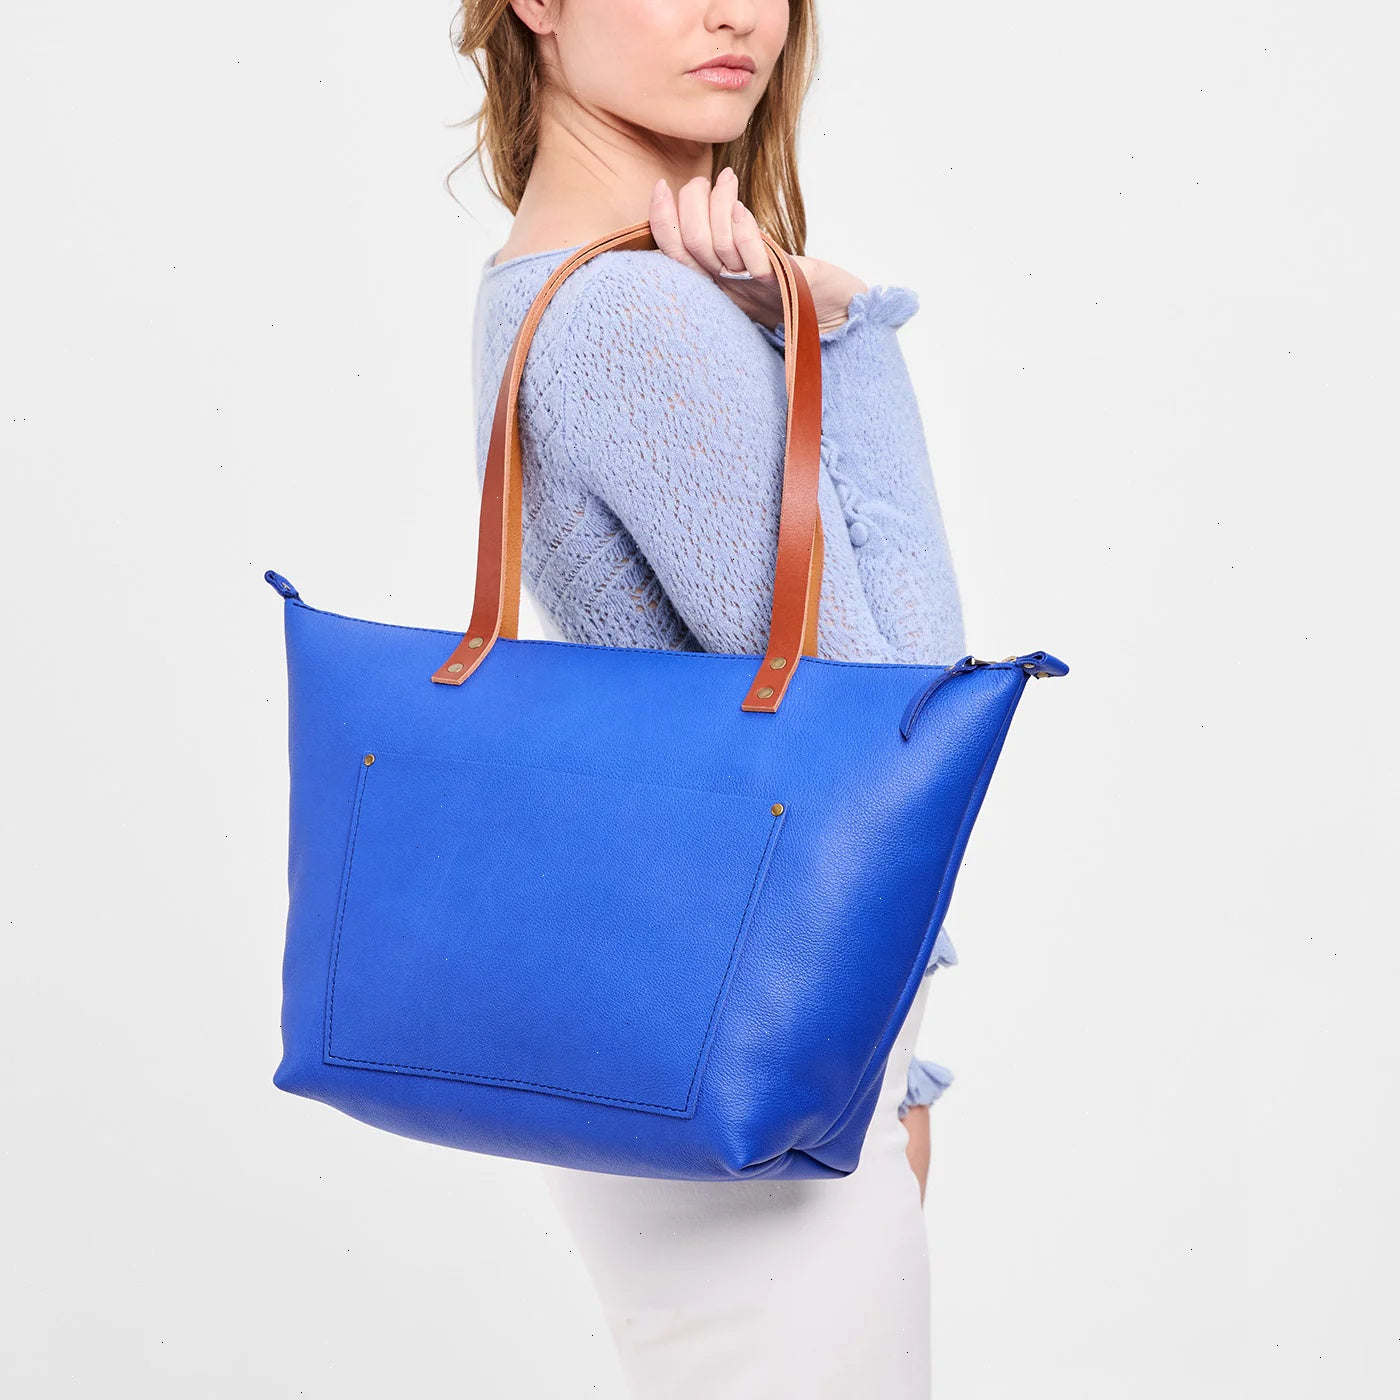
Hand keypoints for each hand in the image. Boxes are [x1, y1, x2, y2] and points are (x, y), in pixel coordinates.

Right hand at [650, 168, 868, 336]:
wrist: (836, 314)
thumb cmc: (794, 286)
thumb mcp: (750, 264)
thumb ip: (724, 242)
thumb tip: (700, 202)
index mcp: (714, 283)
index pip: (673, 253)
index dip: (661, 219)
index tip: (661, 186)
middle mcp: (728, 289)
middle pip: (691, 243)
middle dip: (691, 202)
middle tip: (708, 182)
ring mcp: (753, 288)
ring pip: (717, 245)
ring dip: (719, 203)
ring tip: (728, 181)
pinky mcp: (783, 284)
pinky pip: (754, 258)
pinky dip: (744, 229)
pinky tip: (743, 208)